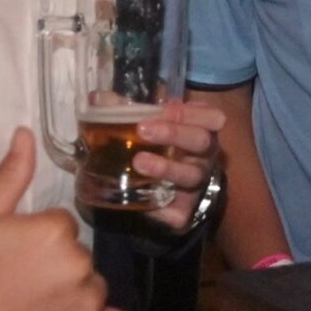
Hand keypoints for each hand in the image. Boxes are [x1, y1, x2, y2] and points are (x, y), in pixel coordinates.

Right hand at [0, 131, 136, 310]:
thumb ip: (10, 175)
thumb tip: (26, 131)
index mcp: (56, 230)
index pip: (62, 227)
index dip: (39, 242)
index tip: (16, 260)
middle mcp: (80, 262)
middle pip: (80, 257)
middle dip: (58, 268)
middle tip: (24, 288)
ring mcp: (89, 302)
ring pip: (95, 288)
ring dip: (77, 296)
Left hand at [131, 98, 224, 231]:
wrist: (174, 188)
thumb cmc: (163, 147)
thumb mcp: (154, 126)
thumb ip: (131, 110)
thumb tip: (98, 97)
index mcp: (202, 130)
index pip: (212, 117)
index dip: (192, 112)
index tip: (166, 107)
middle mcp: (204, 157)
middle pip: (201, 141)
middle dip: (174, 133)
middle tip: (143, 129)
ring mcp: (197, 184)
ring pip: (190, 175)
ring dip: (166, 167)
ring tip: (139, 162)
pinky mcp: (184, 211)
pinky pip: (178, 212)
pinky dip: (163, 210)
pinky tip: (145, 203)